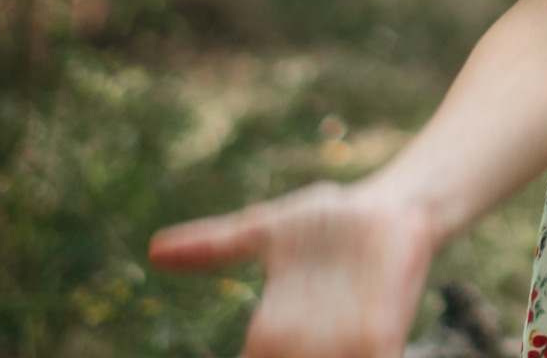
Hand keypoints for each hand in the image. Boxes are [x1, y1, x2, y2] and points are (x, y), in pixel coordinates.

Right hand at [147, 179, 437, 357]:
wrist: (393, 204)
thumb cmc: (329, 220)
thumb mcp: (266, 230)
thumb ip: (215, 244)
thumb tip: (153, 251)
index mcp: (272, 334)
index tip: (256, 346)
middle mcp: (306, 349)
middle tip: (282, 343)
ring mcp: (346, 348)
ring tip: (324, 350)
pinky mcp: (383, 339)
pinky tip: (372, 354)